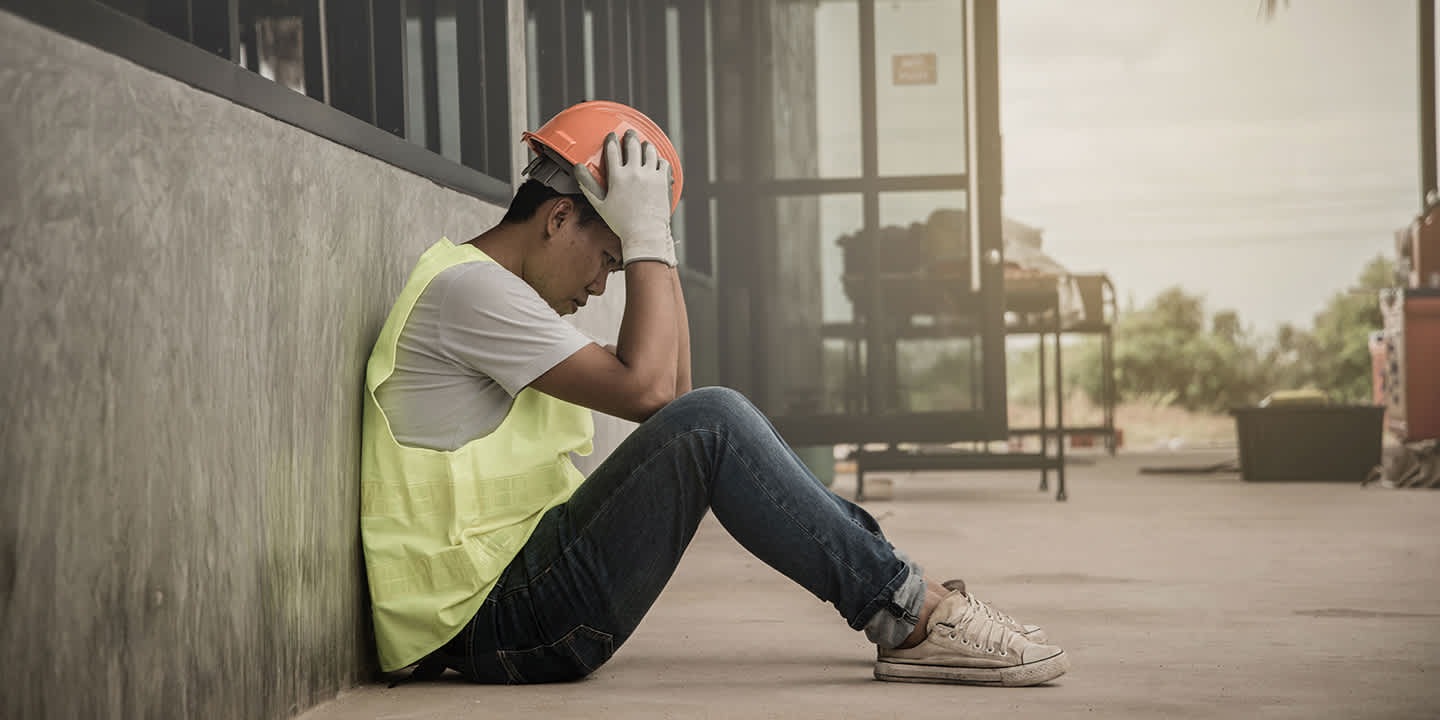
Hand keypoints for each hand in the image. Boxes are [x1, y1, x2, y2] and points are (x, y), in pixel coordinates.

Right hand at [573, 130, 676, 266]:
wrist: (645, 234)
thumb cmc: (622, 223)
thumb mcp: (600, 205)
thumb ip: (588, 185)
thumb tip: (578, 170)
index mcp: (618, 177)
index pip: (613, 149)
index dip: (611, 139)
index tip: (612, 137)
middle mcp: (635, 172)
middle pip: (632, 144)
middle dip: (630, 136)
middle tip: (629, 134)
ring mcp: (650, 175)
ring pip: (649, 150)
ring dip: (646, 145)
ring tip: (644, 144)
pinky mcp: (663, 181)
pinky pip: (663, 162)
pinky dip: (659, 159)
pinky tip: (656, 161)